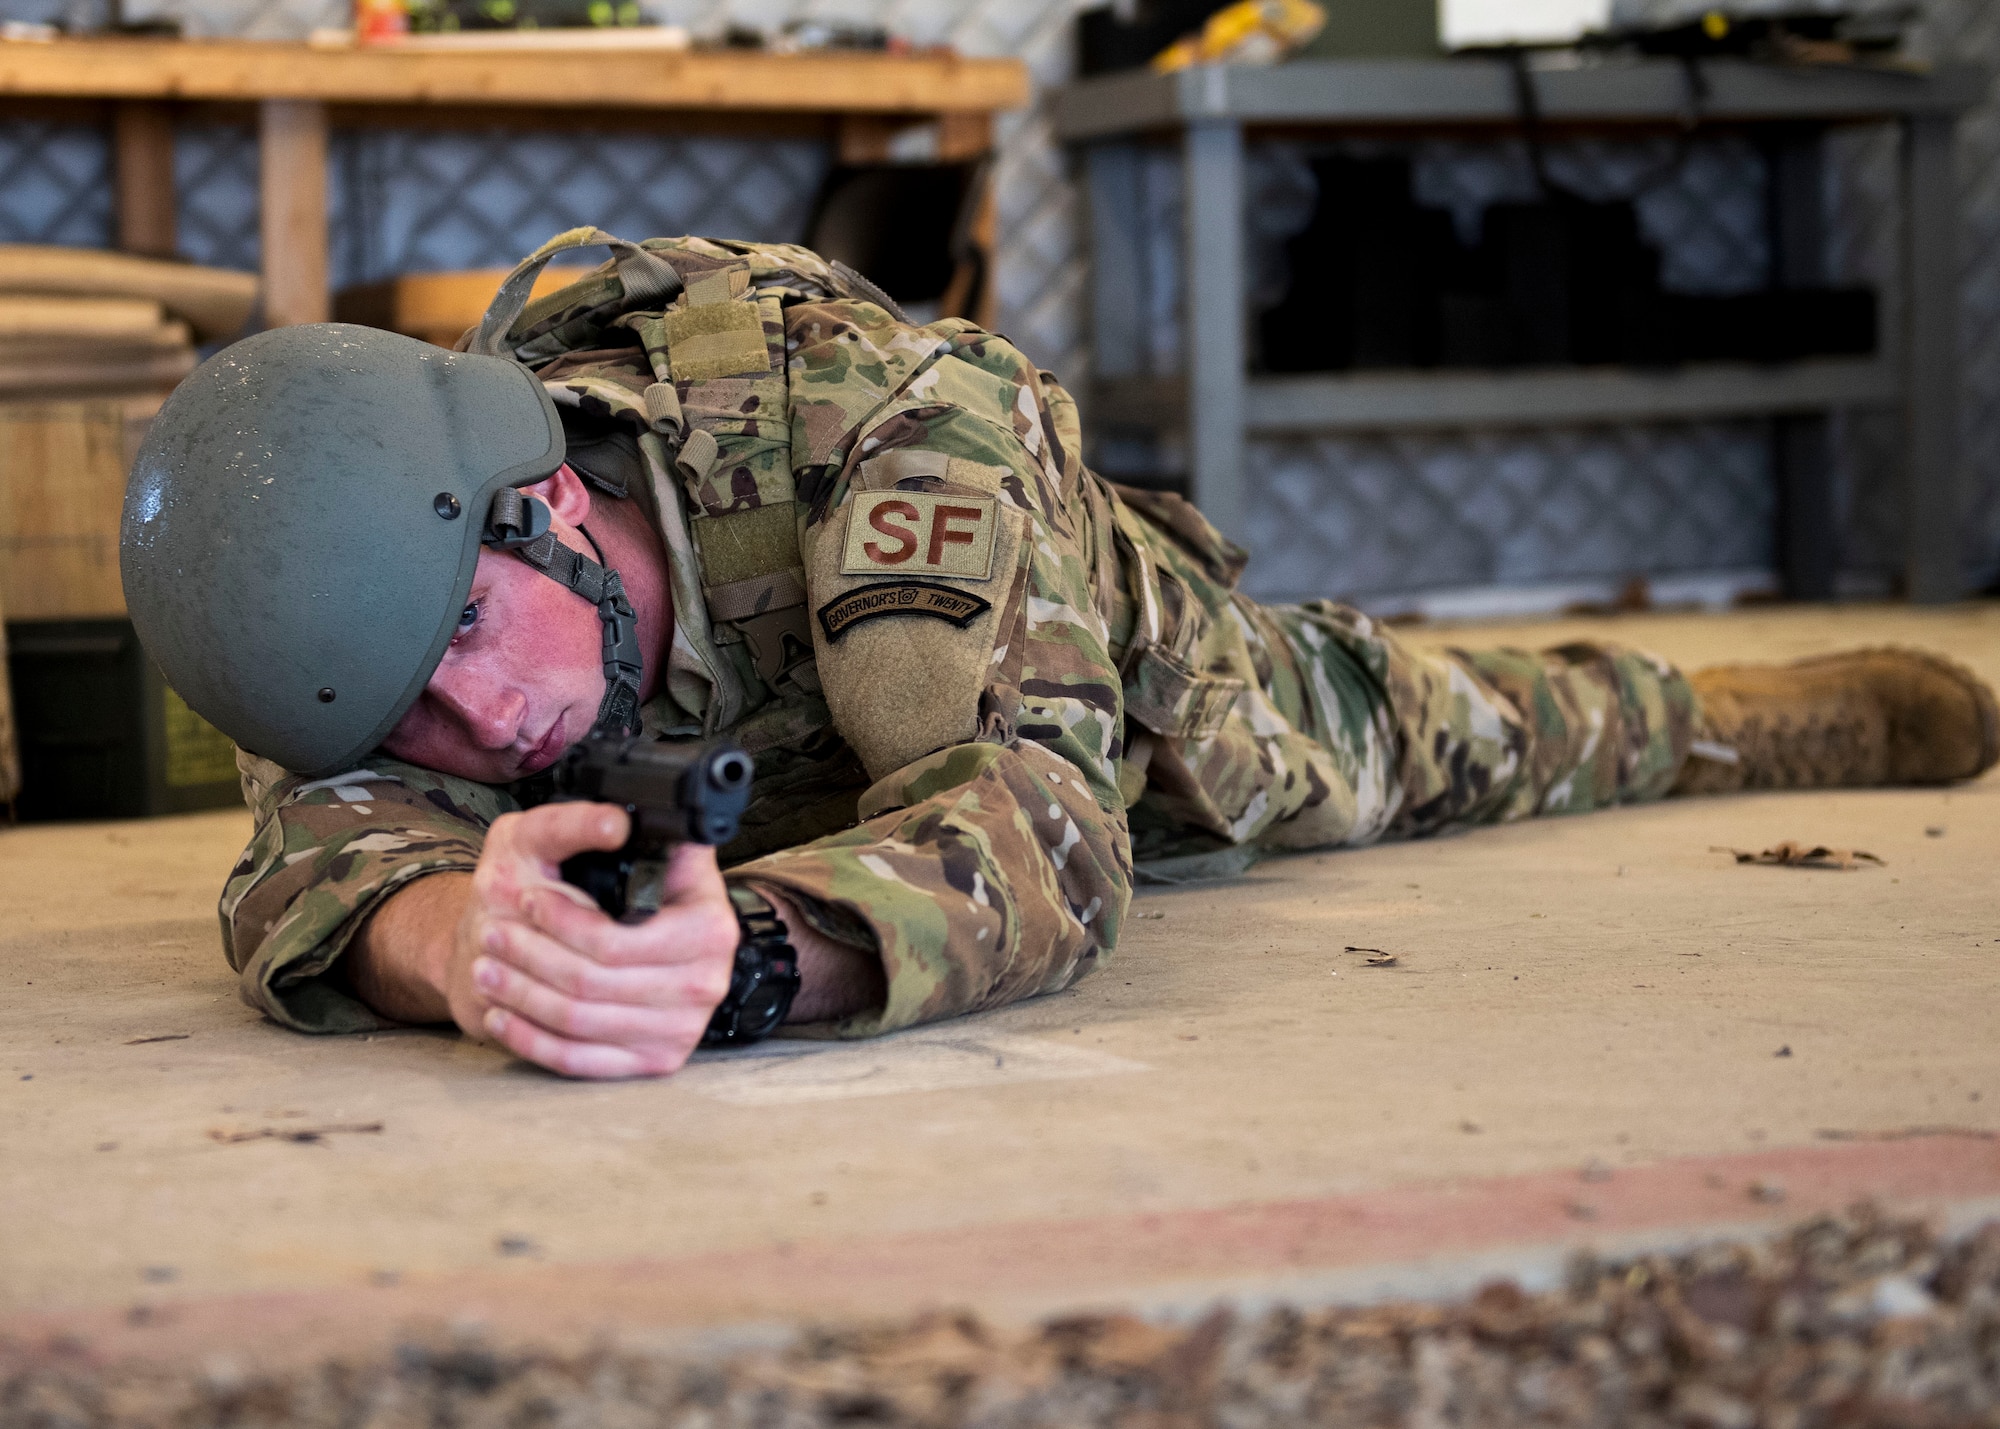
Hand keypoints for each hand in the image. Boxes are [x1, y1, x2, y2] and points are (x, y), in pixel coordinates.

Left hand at [450, 803, 739, 1078]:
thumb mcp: (594, 845)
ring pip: (580, 1021)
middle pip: (594, 983)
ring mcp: (681, 1028)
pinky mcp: (653, 1061)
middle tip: (493, 935)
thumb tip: (615, 823)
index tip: (529, 900)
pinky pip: (581, 1060)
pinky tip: (501, 1014)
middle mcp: (705, 981)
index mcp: (709, 926)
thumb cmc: (598, 891)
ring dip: (522, 993)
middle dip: (531, 956)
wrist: (605, 950)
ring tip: (487, 966)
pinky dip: (530, 1038)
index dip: (565, 924)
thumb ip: (590, 822)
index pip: (619, 942)